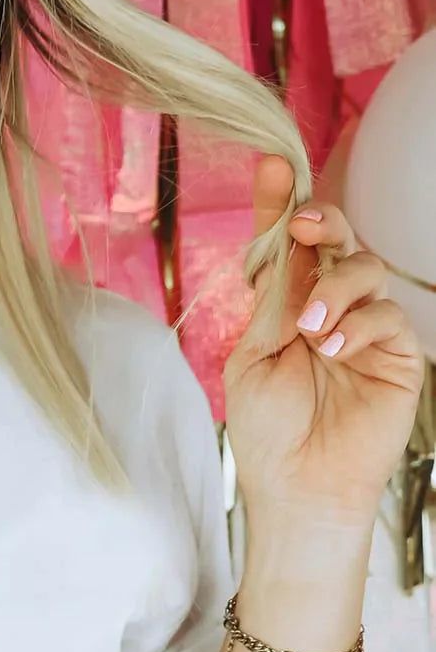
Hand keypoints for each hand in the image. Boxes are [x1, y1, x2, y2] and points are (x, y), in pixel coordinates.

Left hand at [224, 155, 426, 536]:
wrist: (296, 485)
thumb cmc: (266, 430)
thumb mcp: (253, 357)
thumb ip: (274, 298)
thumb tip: (285, 234)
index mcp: (284, 308)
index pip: (288, 247)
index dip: (282, 205)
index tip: (272, 166)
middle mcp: (326, 309)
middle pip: (337, 242)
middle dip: (323, 222)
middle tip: (307, 224)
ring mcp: (364, 328)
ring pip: (367, 269)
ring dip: (338, 287)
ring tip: (310, 330)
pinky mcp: (398, 352)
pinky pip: (388, 314)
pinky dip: (359, 324)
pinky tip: (333, 349)